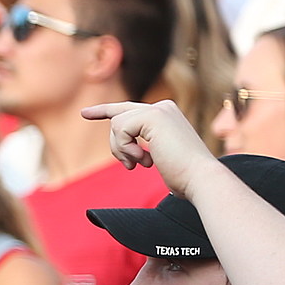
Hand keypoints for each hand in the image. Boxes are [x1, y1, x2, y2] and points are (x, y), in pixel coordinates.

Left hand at [83, 98, 211, 187]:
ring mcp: (158, 109)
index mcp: (166, 114)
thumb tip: (123, 142)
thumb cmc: (183, 174)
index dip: (105, 111)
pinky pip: (119, 129)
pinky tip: (144, 160)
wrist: (200, 178)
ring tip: (141, 164)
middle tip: (133, 165)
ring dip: (123, 150)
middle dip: (116, 143)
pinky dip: (126, 149)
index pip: (128, 109)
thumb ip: (144, 144)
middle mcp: (163, 106)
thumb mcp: (160, 155)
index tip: (84, 114)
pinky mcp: (152, 116)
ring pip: (116, 125)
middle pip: (118, 118)